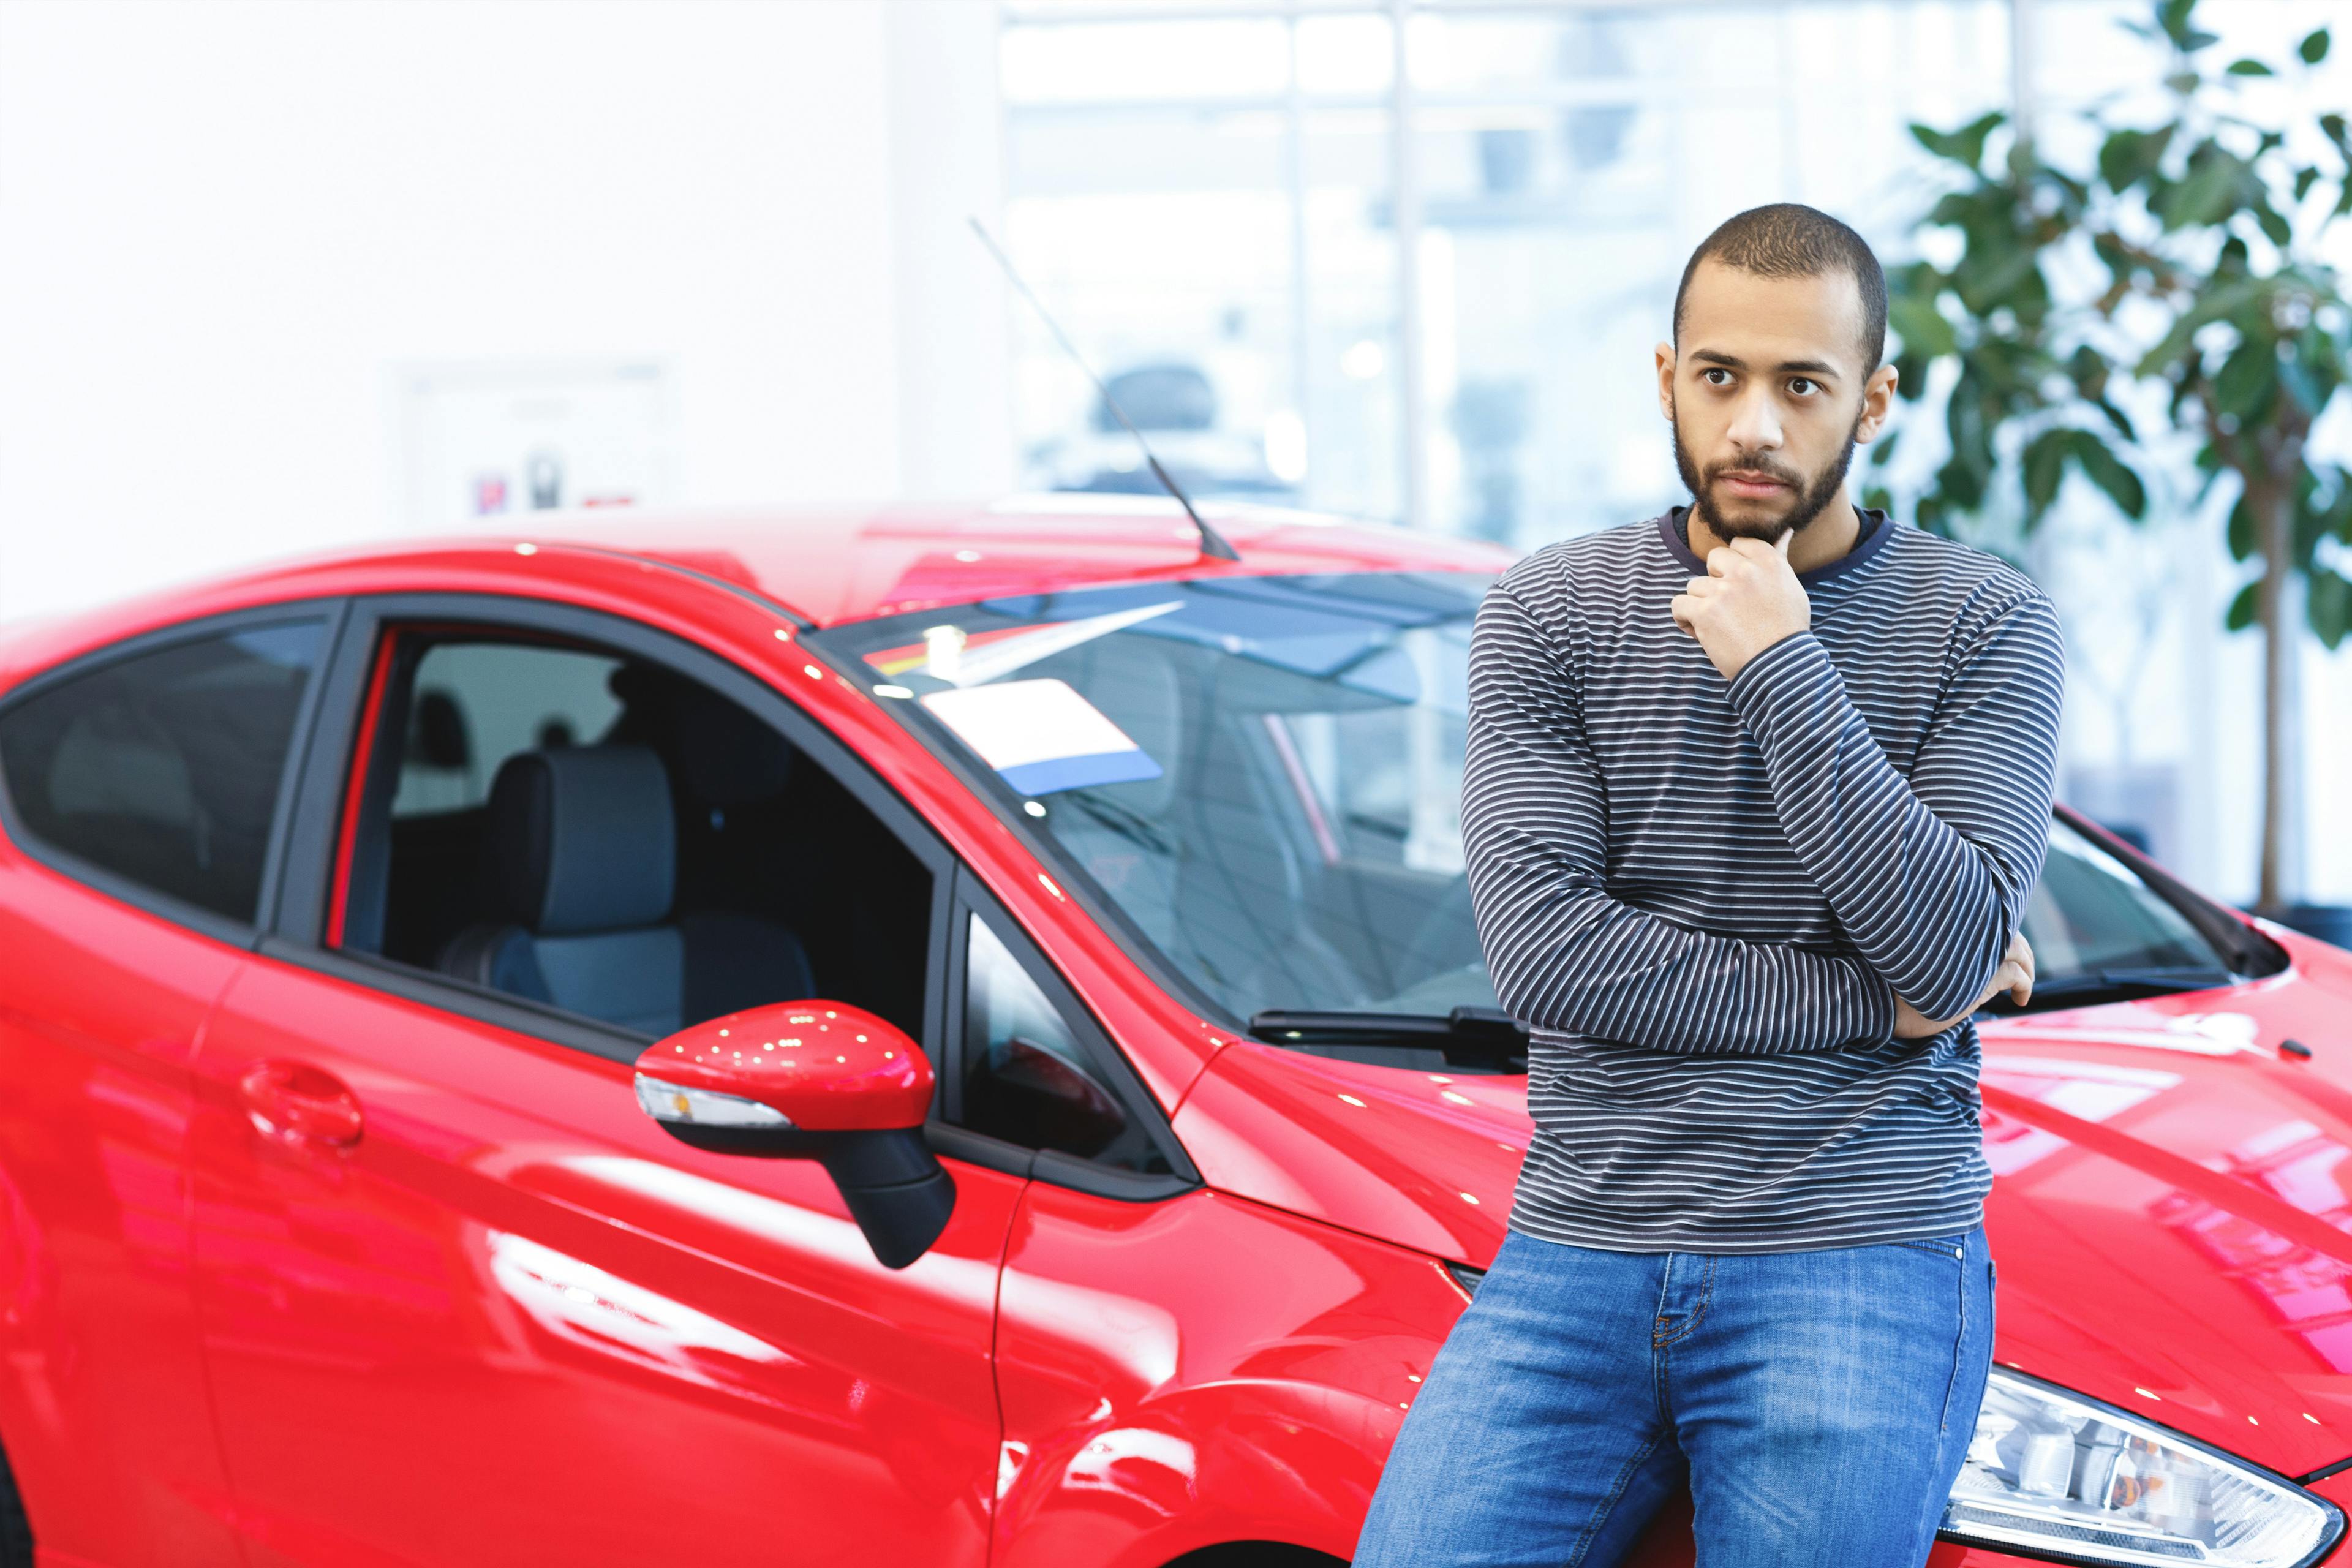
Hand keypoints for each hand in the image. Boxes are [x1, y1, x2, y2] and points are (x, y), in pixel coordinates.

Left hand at [1668, 533, 1810, 680]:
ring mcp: (1723, 590)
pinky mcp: (1705, 611)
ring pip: (1694, 585)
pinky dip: (1684, 620)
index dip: (1734, 565)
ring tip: (1718, 625)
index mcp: (1769, 562)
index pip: (1738, 544)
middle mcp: (1746, 571)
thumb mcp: (1791, 588)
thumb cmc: (1786, 630)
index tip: (1741, 586)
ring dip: (1701, 605)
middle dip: (1715, 580)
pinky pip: (1678, 605)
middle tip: (1730, 606)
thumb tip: (1786, 531)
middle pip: (1713, 559)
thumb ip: (1779, 559)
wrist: (1779, 667)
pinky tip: (1699, 632)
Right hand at [1893, 932, 2034, 1038]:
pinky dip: (2025, 985)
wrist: (1879, 1003)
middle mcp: (1963, 933)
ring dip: (2028, 967)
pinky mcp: (1981, 978)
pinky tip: (2019, 1000)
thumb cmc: (1892, 984)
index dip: (2002, 929)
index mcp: (1947, 923)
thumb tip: (1968, 949)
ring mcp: (1972, 953)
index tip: (2006, 949)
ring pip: (2017, 949)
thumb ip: (1947, 949)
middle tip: (2025, 969)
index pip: (1988, 917)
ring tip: (2024, 986)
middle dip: (2022, 949)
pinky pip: (2017, 975)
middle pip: (2007, 930)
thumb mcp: (1921, 958)